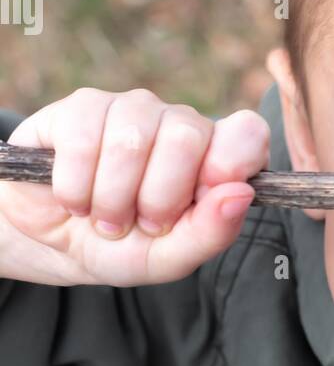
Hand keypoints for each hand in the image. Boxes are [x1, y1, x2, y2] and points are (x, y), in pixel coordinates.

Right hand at [0, 88, 269, 286]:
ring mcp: (131, 109)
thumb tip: (240, 193)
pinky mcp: (80, 108)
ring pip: (131, 141)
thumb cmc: (124, 246)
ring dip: (111, 199)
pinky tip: (74, 199)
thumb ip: (211, 232)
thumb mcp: (169, 258)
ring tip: (104, 218)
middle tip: (140, 224)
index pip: (247, 132)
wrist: (54, 243)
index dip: (231, 162)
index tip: (205, 196)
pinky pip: (83, 141)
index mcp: (214, 155)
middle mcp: (179, 123)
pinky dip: (75, 188)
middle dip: (157, 198)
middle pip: (186, 138)